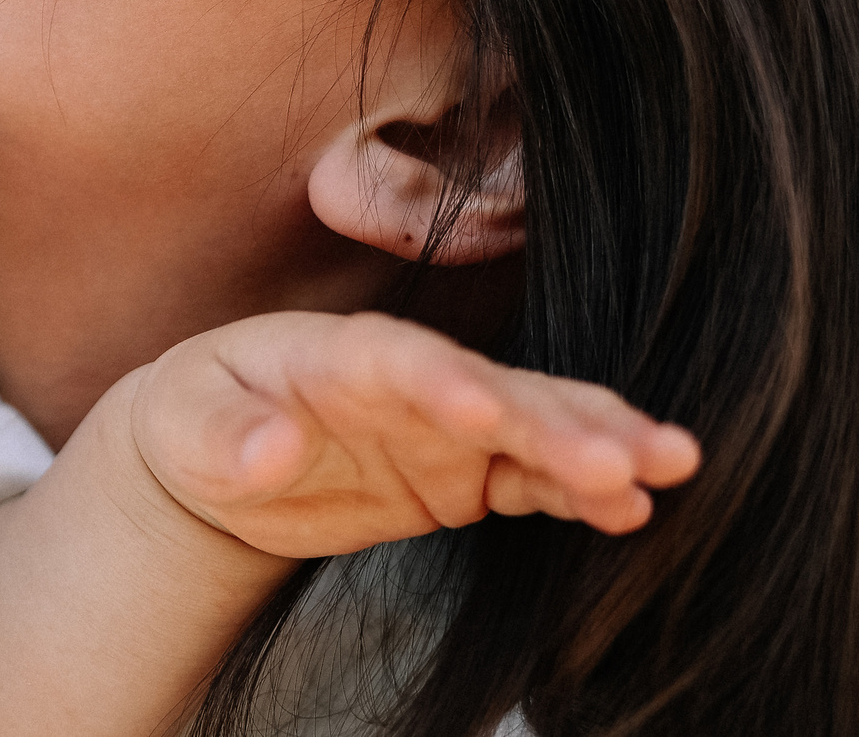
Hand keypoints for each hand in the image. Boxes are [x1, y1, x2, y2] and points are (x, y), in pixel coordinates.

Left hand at [130, 310, 699, 559]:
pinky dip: (584, 491)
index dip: (447, 381)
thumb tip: (270, 447)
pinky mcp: (466, 470)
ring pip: (538, 424)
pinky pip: (534, 478)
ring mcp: (446, 422)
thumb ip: (228, 435)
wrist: (218, 448)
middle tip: (633, 453)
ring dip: (603, 442)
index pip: (400, 358)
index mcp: (339, 350)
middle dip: (563, 420)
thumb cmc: (198, 418)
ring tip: (672, 464)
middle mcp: (409, 377)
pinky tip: (635, 507)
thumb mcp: (186, 426)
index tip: (490, 410)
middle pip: (496, 388)